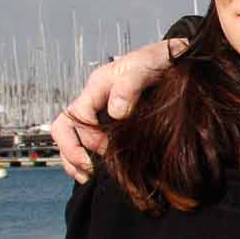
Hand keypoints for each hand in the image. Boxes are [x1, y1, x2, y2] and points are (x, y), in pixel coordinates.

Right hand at [52, 37, 187, 181]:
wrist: (176, 61)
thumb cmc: (161, 61)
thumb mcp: (148, 65)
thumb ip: (131, 85)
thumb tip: (116, 112)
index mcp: (99, 85)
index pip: (77, 115)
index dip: (89, 136)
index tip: (109, 150)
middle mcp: (93, 100)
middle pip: (63, 127)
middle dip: (71, 151)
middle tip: (90, 169)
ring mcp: (98, 113)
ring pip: (68, 139)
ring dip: (73, 160)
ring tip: (88, 177)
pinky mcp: (106, 124)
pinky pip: (83, 145)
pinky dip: (83, 161)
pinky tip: (95, 174)